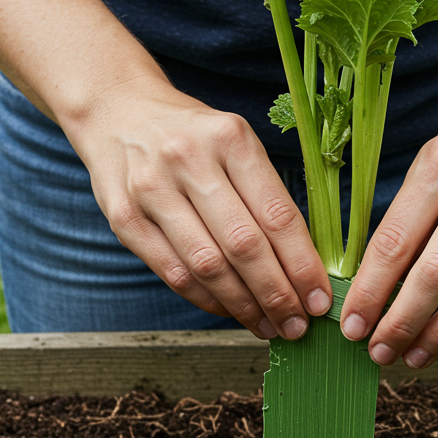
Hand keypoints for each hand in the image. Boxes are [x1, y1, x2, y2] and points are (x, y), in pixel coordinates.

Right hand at [68, 76, 331, 339]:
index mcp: (230, 138)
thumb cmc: (192, 136)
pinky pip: (173, 272)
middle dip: (277, 294)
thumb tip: (303, 266)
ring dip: (244, 305)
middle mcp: (188, 160)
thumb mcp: (235, 143)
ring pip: (207, 265)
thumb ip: (265, 195)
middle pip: (243, 245)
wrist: (118, 111)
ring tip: (269, 326)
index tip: (319, 299)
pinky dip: (207, 300)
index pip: (276, 214)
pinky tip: (231, 311)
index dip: (302, 265)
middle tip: (298, 325)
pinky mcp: (123, 218)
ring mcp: (151, 189)